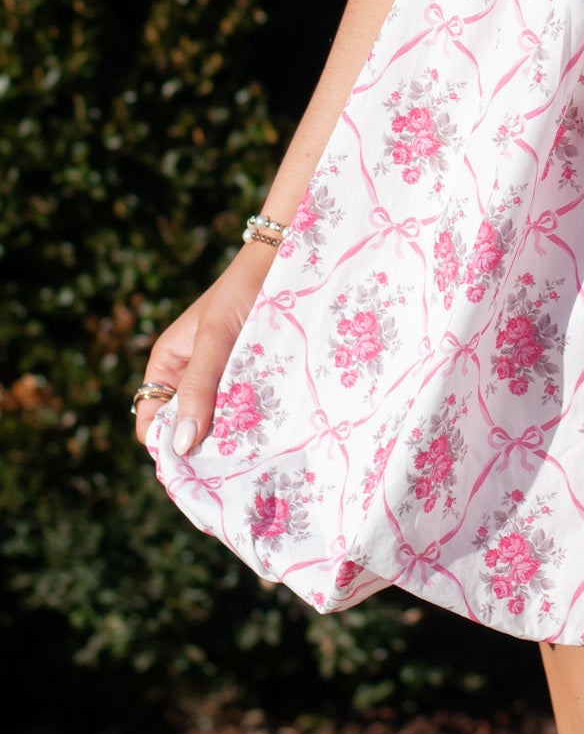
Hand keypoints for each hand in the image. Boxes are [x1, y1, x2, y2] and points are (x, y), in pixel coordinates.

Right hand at [134, 247, 272, 455]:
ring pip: (214, 423)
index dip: (164, 446)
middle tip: (223, 471)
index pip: (151, 421)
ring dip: (226, 438)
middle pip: (183, 428)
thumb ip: (197, 387)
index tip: (189, 470)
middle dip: (199, 449)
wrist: (282, 262)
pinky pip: (240, 410)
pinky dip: (248, 423)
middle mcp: (189, 377)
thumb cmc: (241, 291)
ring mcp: (219, 379)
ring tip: (245, 457)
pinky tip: (262, 436)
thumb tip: (180, 444)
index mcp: (168, 365)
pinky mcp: (247, 378)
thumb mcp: (215, 338)